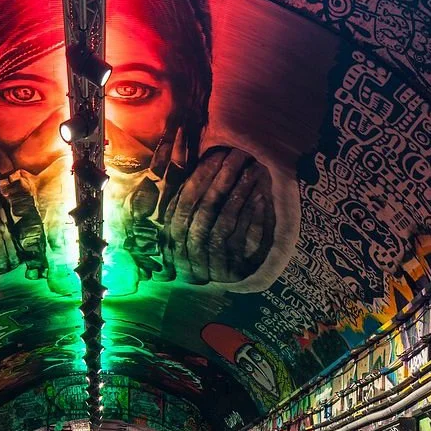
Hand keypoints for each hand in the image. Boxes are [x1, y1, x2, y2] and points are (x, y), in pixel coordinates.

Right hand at [161, 147, 274, 283]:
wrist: (219, 283)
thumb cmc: (204, 241)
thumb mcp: (189, 217)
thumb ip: (183, 190)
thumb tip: (174, 147)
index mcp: (170, 235)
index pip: (182, 202)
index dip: (198, 177)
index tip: (216, 155)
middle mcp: (184, 251)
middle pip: (203, 211)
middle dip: (221, 180)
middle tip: (237, 156)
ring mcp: (206, 263)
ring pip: (222, 223)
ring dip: (239, 194)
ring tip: (253, 170)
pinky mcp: (228, 271)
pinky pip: (240, 238)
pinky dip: (250, 216)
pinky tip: (260, 196)